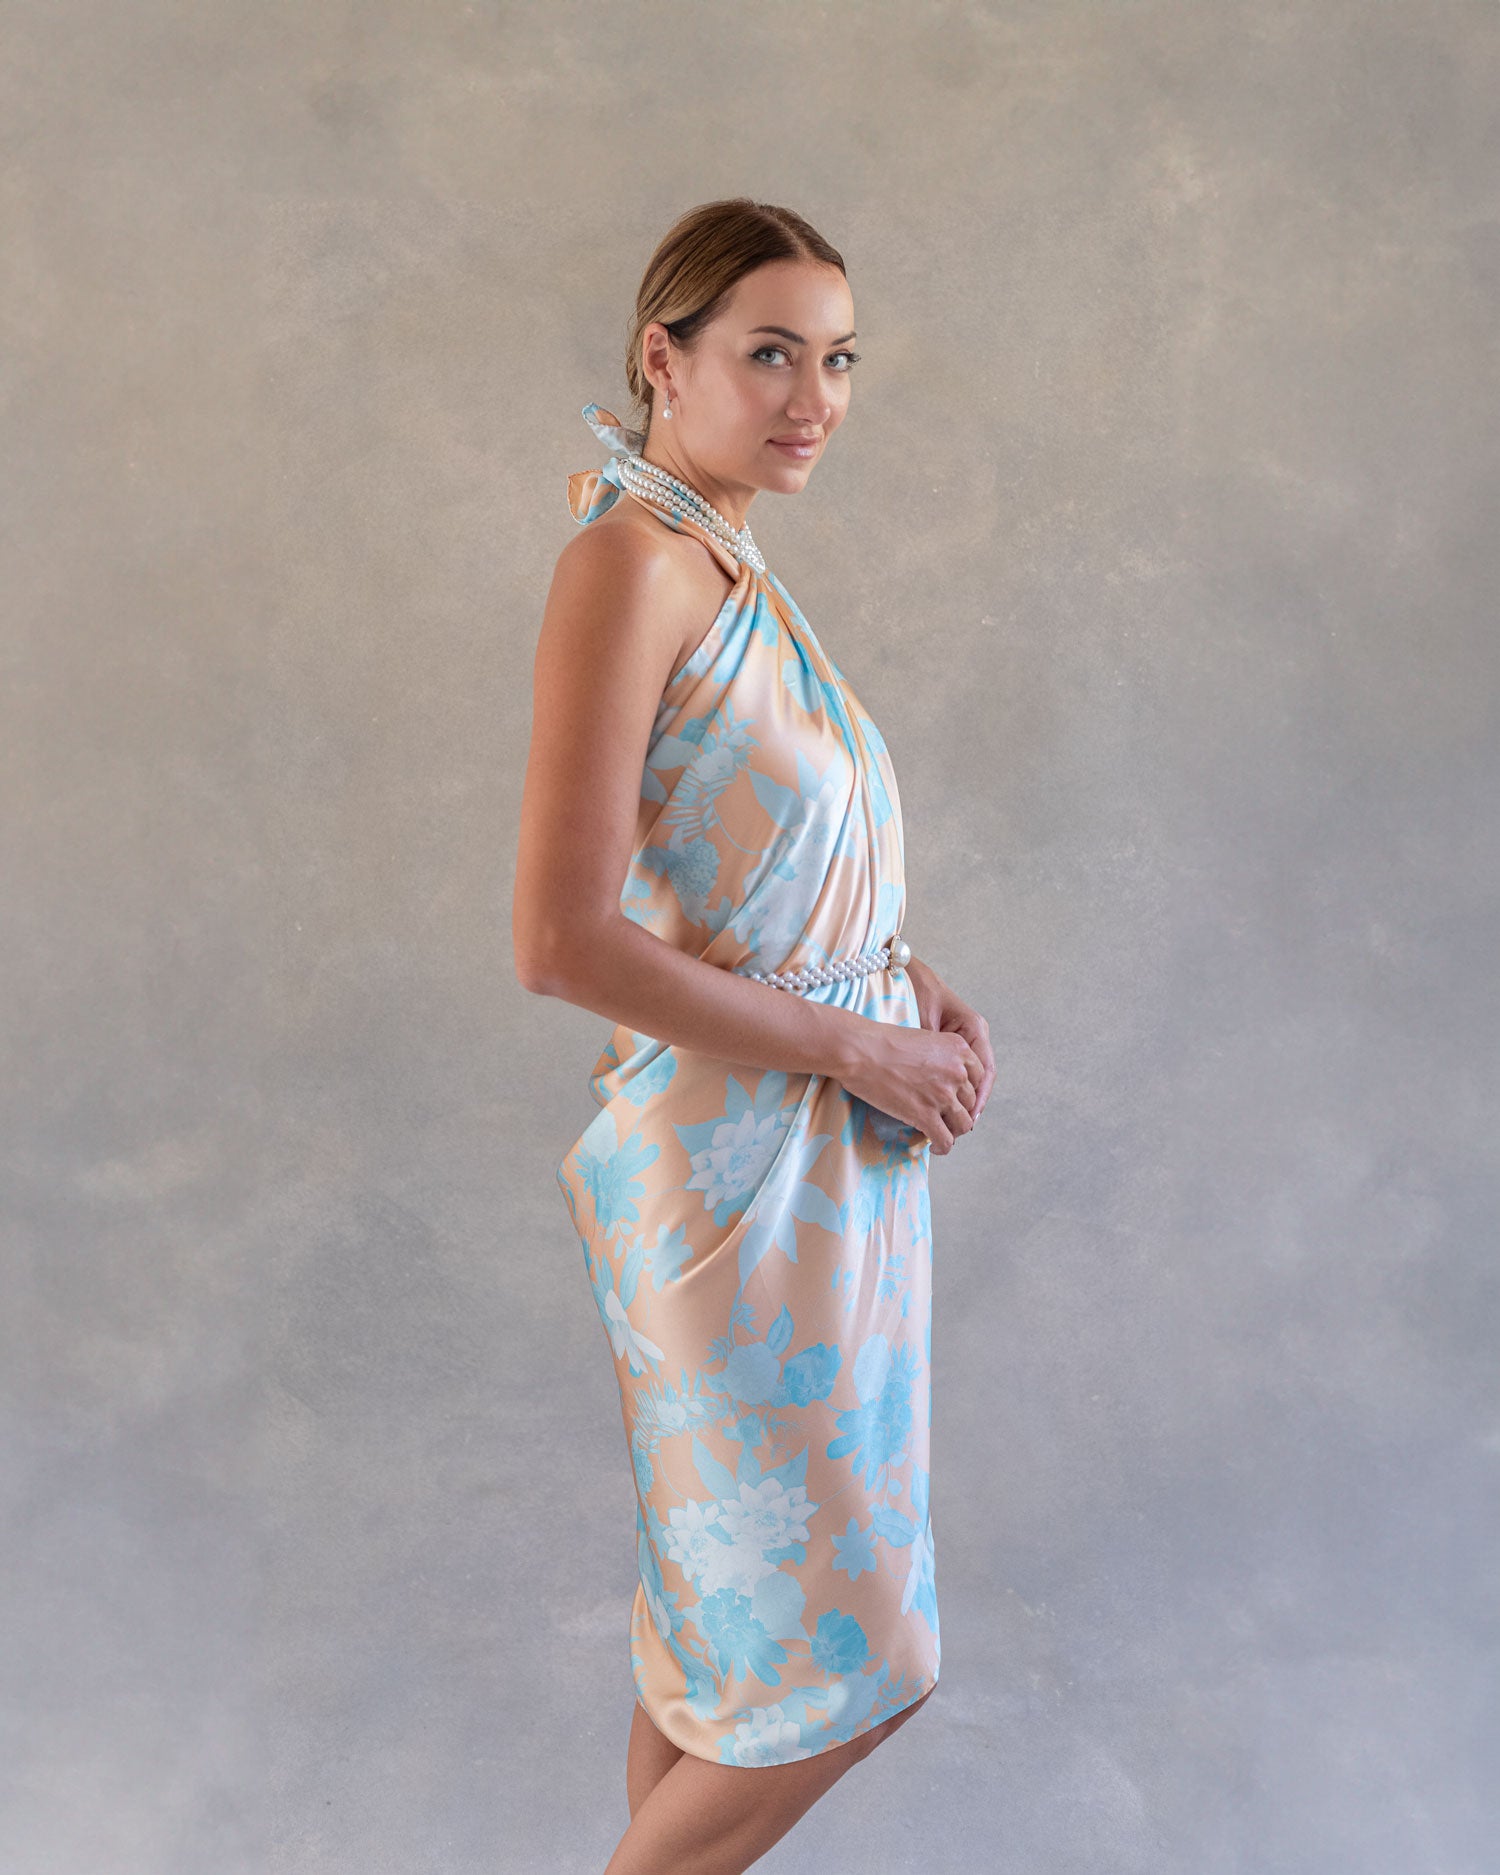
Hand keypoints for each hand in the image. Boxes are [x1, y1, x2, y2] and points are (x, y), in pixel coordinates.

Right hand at [835, 1018, 983, 1154]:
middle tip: (944, 1117)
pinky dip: (942, 1147)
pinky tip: (933, 1146)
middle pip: (972, 1101)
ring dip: (953, 1131)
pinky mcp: (926, 1115)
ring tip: (940, 1132)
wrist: (860, 1050)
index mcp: (959, 1048)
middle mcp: (957, 1071)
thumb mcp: (923, 1038)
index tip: (957, 1099)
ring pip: (963, 1124)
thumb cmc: (882, 1041)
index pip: (979, 1077)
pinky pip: (945, 1140)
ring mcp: (943, 1095)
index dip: (968, 1091)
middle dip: (959, 1111)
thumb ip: (940, 1056)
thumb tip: (939, 1077)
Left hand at [906, 957, 995, 1122]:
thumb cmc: (914, 991)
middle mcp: (975, 1035)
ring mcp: (965, 1041)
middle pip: (982, 1078)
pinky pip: (960, 1072)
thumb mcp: (924, 1021)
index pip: (985, 1070)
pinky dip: (955, 1090)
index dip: (979, 1097)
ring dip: (965, 1101)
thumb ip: (934, 1049)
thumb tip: (937, 1083)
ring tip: (955, 1124)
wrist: (906, 974)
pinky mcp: (953, 1045)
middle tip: (962, 1127)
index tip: (971, 1116)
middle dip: (973, 1104)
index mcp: (973, 1027)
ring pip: (972, 1078)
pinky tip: (946, 1106)